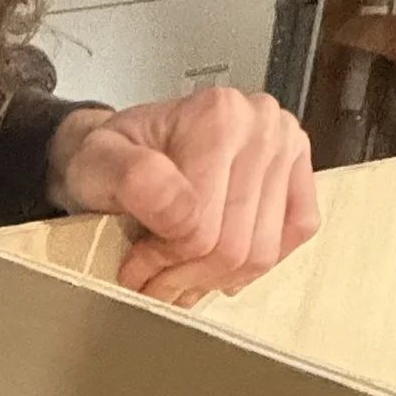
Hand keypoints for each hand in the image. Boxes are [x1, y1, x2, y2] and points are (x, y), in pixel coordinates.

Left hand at [45, 87, 317, 304]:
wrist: (124, 148)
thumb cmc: (112, 158)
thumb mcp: (95, 163)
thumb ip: (131, 180)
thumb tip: (183, 210)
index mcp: (216, 114)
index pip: (200, 229)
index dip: (162, 261)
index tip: (134, 266)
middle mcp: (261, 124)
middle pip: (235, 246)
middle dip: (186, 276)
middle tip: (152, 280)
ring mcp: (287, 146)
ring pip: (262, 253)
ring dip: (214, 278)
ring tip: (178, 274)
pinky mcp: (300, 172)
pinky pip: (293, 236)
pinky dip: (253, 262)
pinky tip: (217, 261)